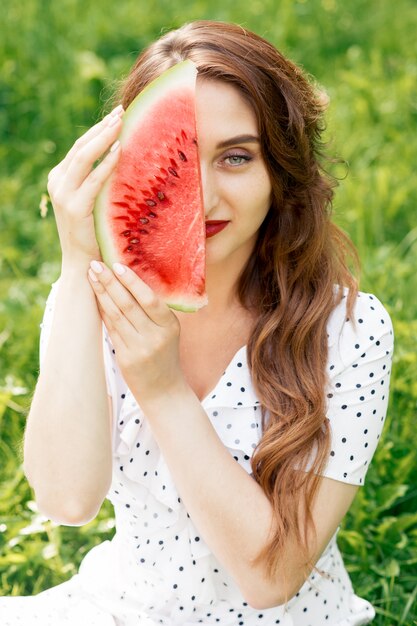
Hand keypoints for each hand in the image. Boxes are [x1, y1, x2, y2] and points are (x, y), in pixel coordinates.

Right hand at [47, 106, 123, 265]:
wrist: (82, 263)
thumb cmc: (94, 233)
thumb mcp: (93, 201)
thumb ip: (98, 181)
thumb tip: (121, 157)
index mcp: (60, 178)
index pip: (80, 147)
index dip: (98, 129)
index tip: (117, 115)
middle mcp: (57, 182)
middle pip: (81, 146)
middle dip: (102, 127)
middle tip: (121, 111)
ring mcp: (63, 194)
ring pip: (84, 157)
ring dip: (104, 137)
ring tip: (121, 123)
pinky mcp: (74, 206)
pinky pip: (94, 180)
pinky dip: (107, 163)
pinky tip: (120, 150)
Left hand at [87, 260, 186, 405]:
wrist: (164, 390)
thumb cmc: (165, 355)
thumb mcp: (168, 332)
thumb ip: (153, 311)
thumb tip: (129, 280)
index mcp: (169, 326)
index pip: (149, 299)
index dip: (131, 282)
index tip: (117, 265)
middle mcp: (155, 337)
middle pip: (128, 304)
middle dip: (110, 282)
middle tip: (96, 264)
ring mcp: (139, 349)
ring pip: (116, 315)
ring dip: (101, 294)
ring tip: (91, 276)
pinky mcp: (125, 358)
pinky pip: (111, 329)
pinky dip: (102, 311)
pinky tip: (95, 297)